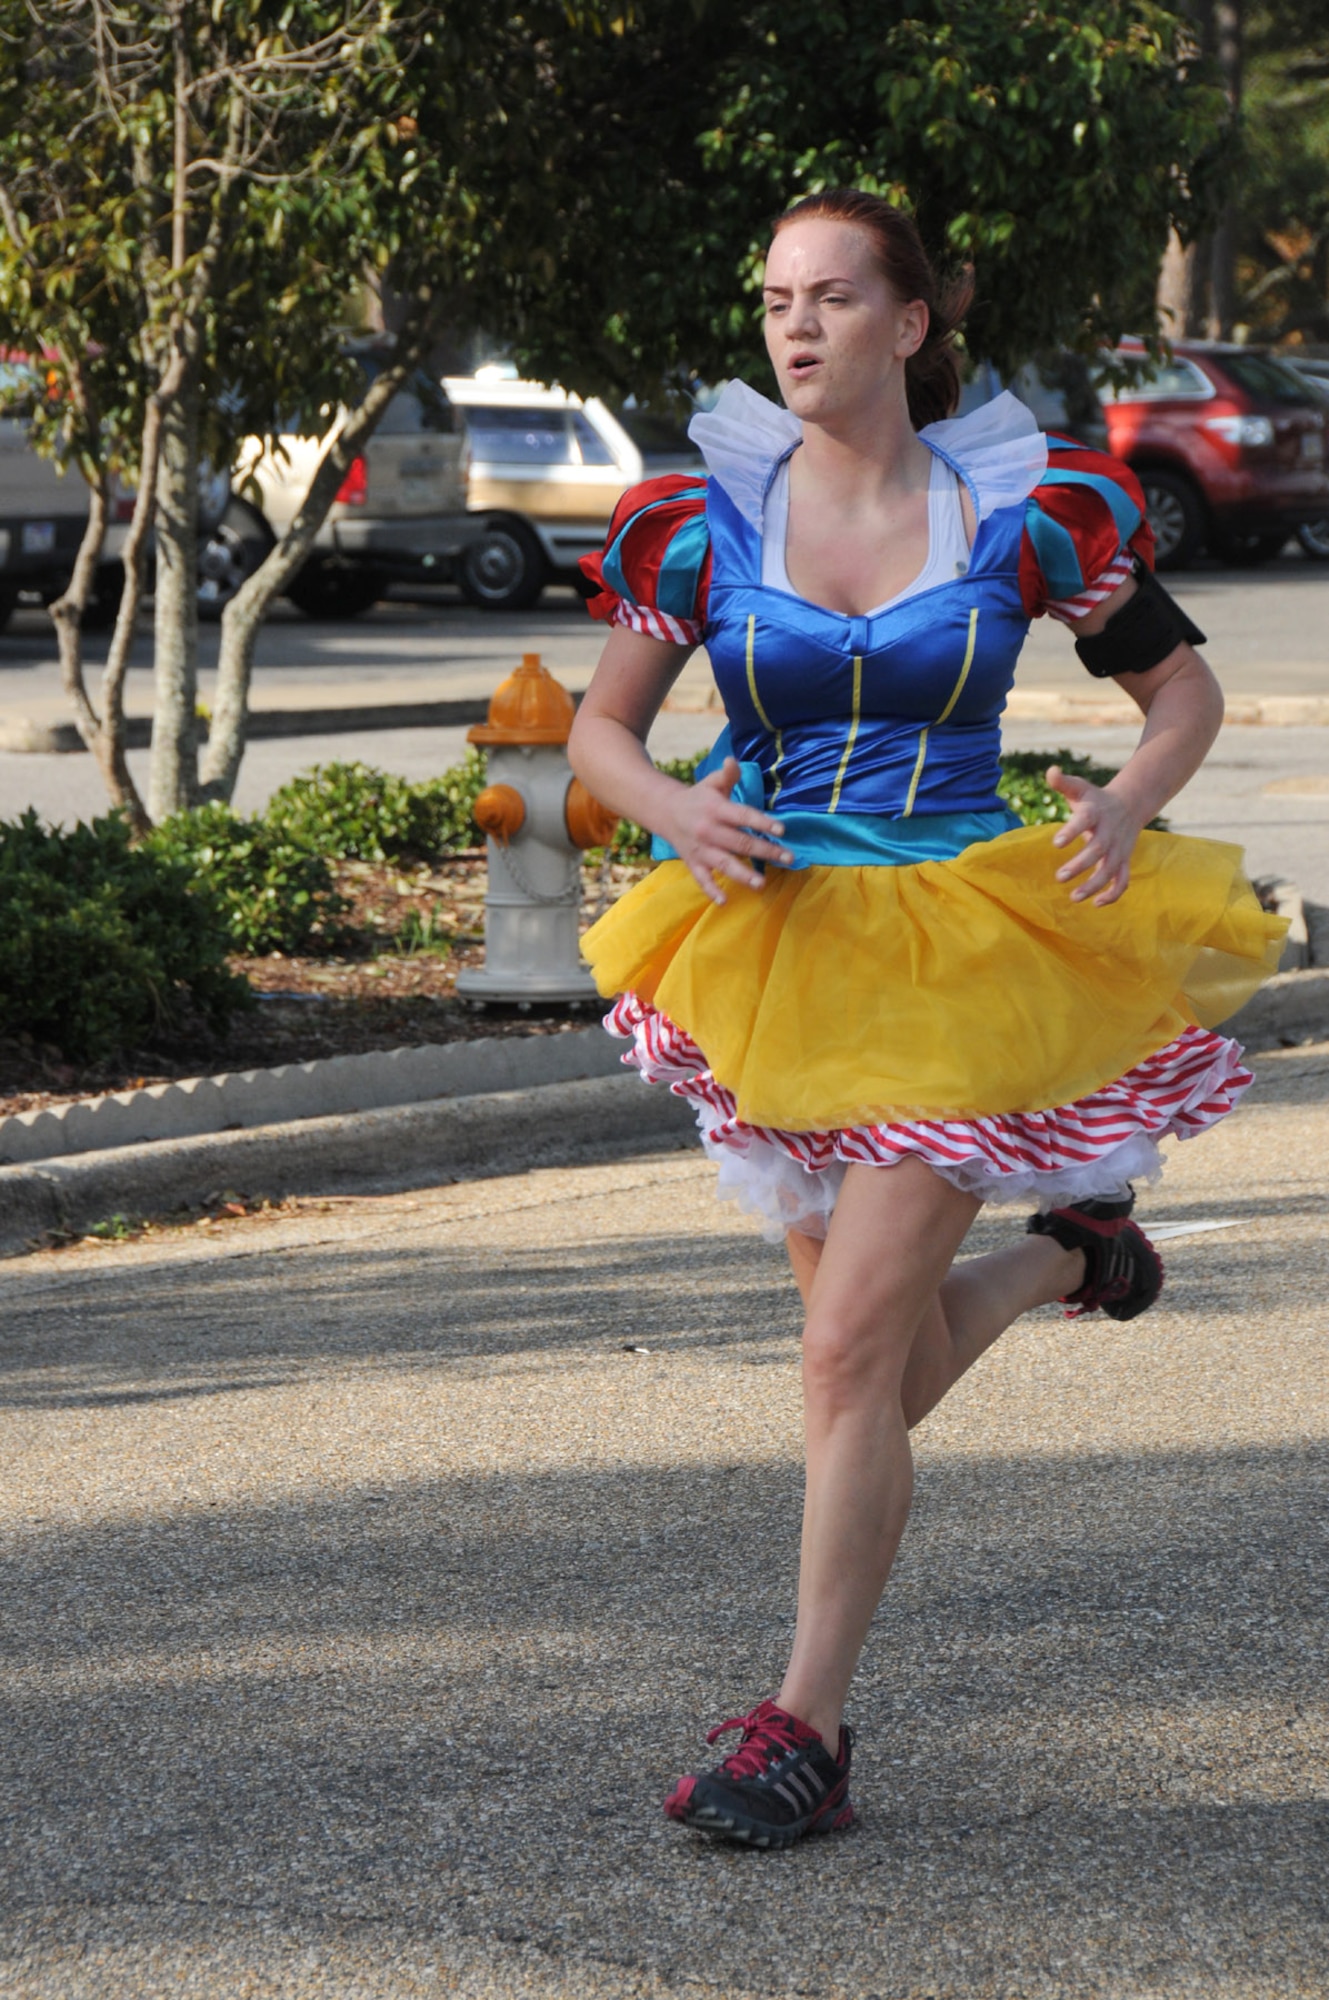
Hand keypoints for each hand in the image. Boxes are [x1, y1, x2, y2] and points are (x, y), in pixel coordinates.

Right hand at [658, 756, 792, 904]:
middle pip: (740, 843)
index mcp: (716, 809)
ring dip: (743, 875)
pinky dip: (711, 890)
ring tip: (762, 883)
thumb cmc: (699, 797)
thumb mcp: (712, 783)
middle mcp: (709, 831)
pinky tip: (725, 901)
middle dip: (765, 851)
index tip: (781, 830)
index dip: (762, 823)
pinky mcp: (693, 863)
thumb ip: (727, 774)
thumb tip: (734, 761)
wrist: (666, 812)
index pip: (742, 816)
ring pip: (724, 864)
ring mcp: (701, 849)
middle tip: (788, 858)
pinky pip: (702, 879)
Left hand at [1048, 765, 1140, 905]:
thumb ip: (1062, 782)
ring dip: (1094, 885)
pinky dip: (1114, 894)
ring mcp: (1119, 849)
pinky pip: (1123, 880)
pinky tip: (1096, 904)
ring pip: (1111, 870)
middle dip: (1080, 864)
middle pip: (1098, 850)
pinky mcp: (1123, 861)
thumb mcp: (1080, 788)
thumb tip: (1051, 771)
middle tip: (1060, 876)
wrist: (1129, 805)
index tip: (1056, 843)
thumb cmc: (1095, 799)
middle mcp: (1109, 832)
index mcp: (1096, 813)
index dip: (1072, 830)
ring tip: (1074, 897)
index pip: (1085, 821)